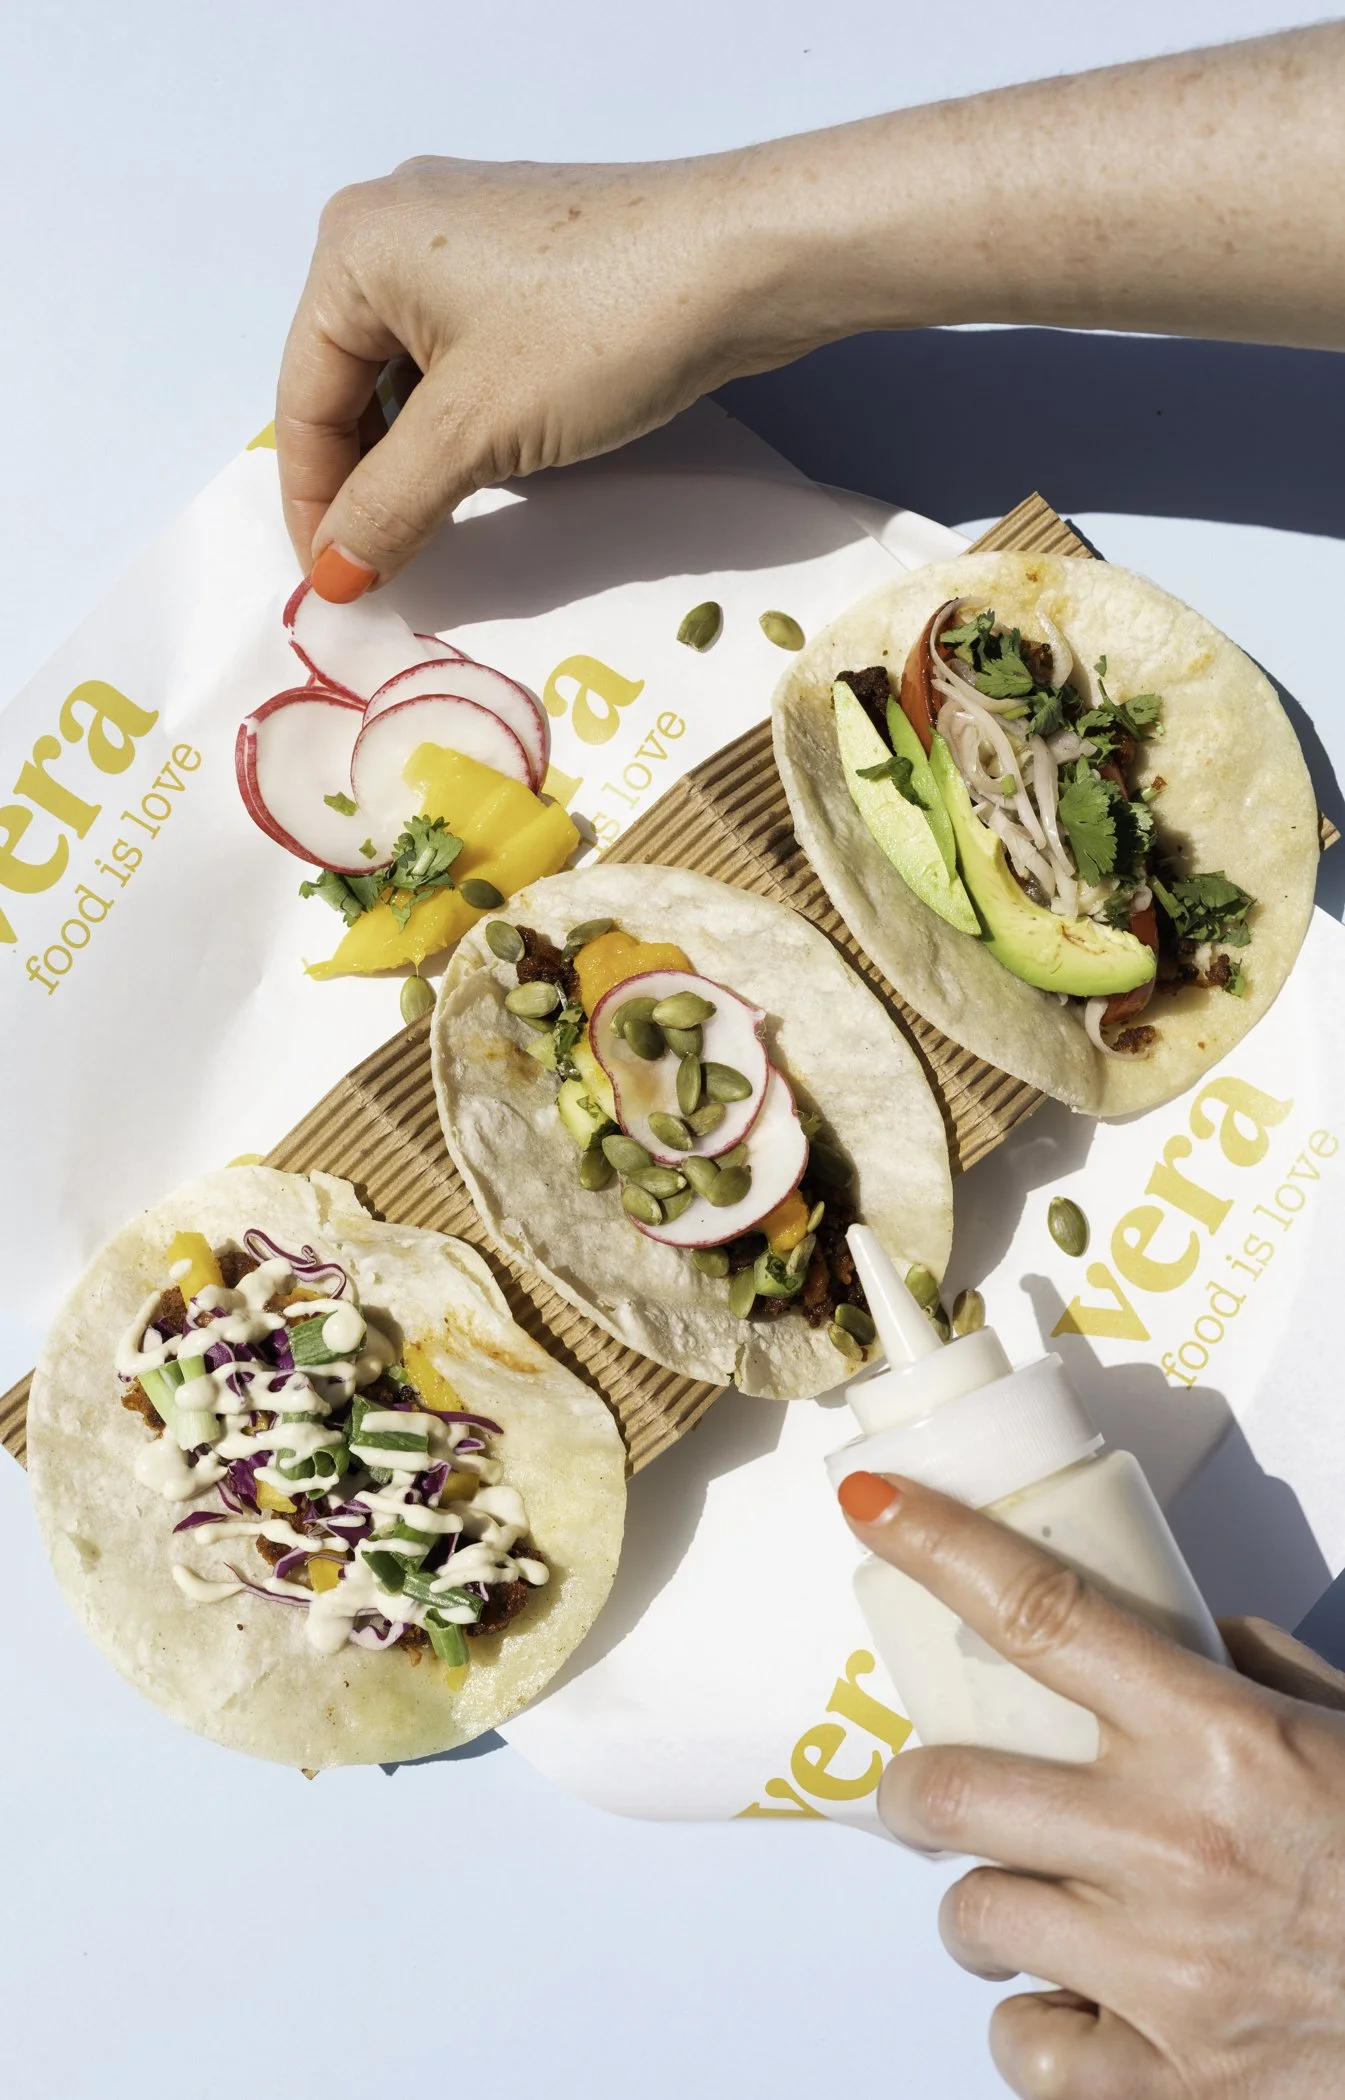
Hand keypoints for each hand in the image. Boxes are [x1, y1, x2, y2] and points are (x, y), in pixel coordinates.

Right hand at [276, 152, 781, 590]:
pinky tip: (483, 469)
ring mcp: (464, 234)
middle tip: (381, 568)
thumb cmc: (595, 332)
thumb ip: (390, 506)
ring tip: (430, 529)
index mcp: (352, 247)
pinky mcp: (527, 257)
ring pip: (406, 373)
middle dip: (362, 481)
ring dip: (413, 457)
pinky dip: (459, 420)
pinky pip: (460, 352)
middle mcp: (392, 222)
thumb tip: (335, 576)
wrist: (745, 260)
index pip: (302, 401)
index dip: (314, 507)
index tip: (338, 588)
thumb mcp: (474, 432)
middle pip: (346, 383)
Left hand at [838, 1473, 1344, 2098]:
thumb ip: (1252, 1670)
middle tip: (933, 1791)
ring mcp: (1165, 1973)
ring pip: (975, 1918)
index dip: (939, 1547)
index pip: (1043, 1614)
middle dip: (916, 1789)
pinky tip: (1085, 2001)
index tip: (872, 1503)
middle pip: (954, 1788)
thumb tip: (1177, 1627)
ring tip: (1038, 1904)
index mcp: (1220, 1738)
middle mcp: (1174, 1846)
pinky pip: (1027, 2046)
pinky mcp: (1170, 2085)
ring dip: (986, 1906)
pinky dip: (1038, 2023)